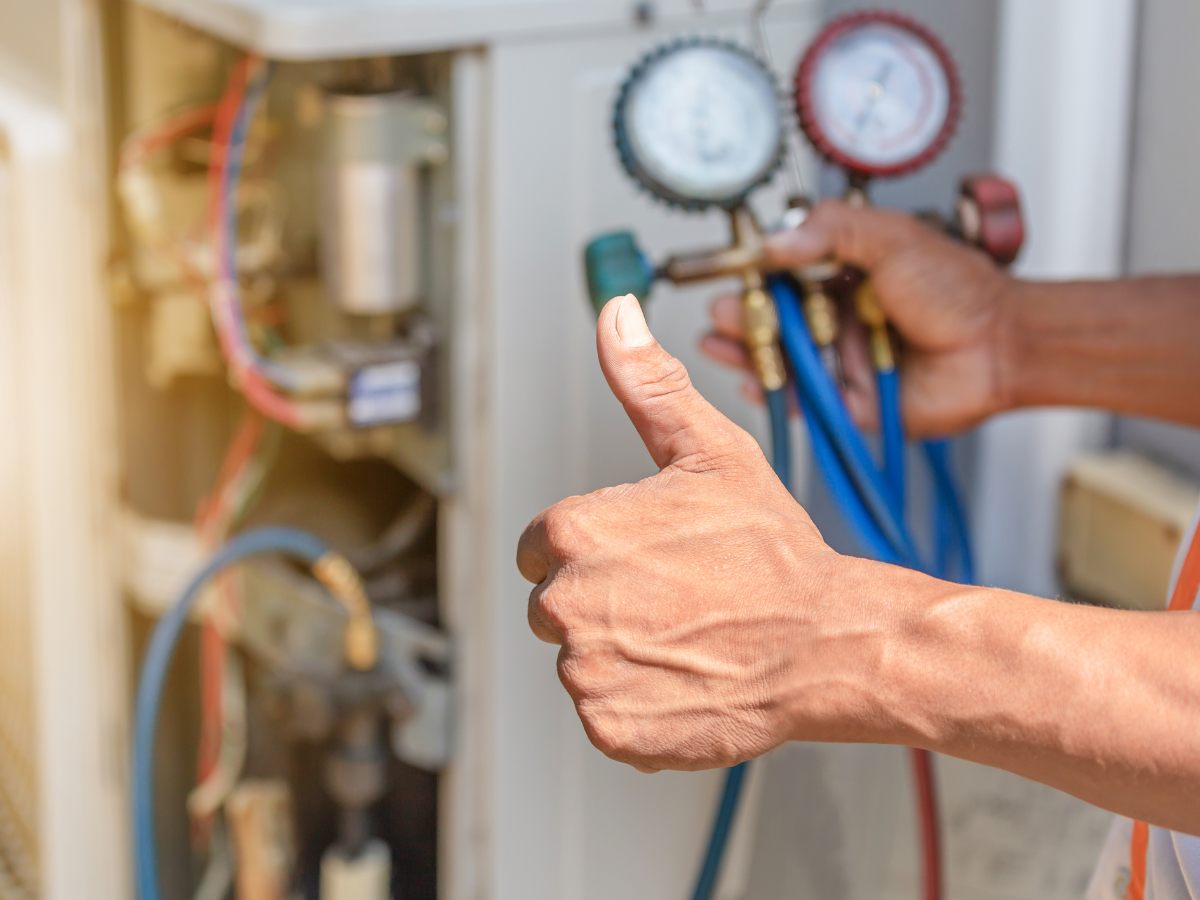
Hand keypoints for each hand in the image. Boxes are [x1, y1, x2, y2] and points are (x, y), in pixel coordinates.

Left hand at [516, 295, 912, 771]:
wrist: (827, 643)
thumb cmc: (773, 552)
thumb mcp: (710, 451)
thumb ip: (647, 384)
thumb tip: (616, 316)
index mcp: (572, 534)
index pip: (539, 548)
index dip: (594, 550)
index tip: (645, 556)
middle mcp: (566, 604)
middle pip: (554, 605)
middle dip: (602, 601)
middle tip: (674, 596)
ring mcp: (587, 673)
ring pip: (580, 660)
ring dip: (622, 653)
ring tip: (686, 635)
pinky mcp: (611, 728)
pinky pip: (605, 713)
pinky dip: (638, 704)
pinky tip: (685, 676)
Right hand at [701, 200, 1017, 436]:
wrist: (1001, 344)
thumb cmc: (958, 289)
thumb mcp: (891, 237)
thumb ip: (832, 231)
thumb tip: (774, 241)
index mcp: (846, 275)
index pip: (785, 274)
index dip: (755, 276)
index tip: (730, 273)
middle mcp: (839, 318)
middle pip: (775, 320)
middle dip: (740, 317)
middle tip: (719, 312)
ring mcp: (841, 360)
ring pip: (782, 360)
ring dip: (747, 352)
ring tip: (718, 342)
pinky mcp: (849, 401)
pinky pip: (802, 401)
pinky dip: (773, 393)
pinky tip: (750, 379)